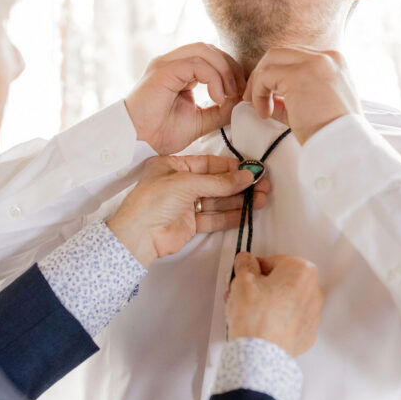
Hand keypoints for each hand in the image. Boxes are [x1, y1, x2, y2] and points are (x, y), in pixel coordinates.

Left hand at [106, 154, 269, 266]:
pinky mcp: (189, 224)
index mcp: (173, 166)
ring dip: (240, 200)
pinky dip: (231, 215)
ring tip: (262, 199)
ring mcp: (185, 205)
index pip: (208, 164)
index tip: (251, 169)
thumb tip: (246, 176)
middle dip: (239, 184)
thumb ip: (219, 182)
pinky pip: (214, 217)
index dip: (230, 167)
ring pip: (218, 201)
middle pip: (216, 183)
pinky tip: (248, 212)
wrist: (137, 236)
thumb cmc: (153, 202)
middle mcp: (180, 184)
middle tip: (262, 185)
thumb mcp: (187, 183)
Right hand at [125, 43, 245, 153]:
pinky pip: (196, 64)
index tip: (240, 92)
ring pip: (205, 51)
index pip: (210, 56)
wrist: (136, 143)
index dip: (230, 70)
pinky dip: (213, 78)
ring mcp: (166, 64)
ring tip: (228, 95)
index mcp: (178, 71)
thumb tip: (240, 101)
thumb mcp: (200, 120)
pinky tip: (217, 97)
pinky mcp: (163, 71)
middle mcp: (171, 63)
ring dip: (224, 71)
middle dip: (231, 67)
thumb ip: (219, 110)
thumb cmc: (159, 133)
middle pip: (210, 49)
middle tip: (239, 91)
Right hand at [226, 252, 322, 357]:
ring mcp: (313, 314)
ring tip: (246, 312)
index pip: (273, 262)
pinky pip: (290, 321)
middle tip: (241, 295)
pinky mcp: (307, 334)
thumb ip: (245, 265)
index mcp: (302, 270)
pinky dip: (277, 321)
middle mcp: (314, 290)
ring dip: (268, 303)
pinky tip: (260, 326)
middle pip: (281, 282)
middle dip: (261, 287)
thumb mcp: (242, 281)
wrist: (260, 354)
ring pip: (286, 301)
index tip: (243, 278)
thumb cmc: (255, 315)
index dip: (254, 270)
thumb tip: (246, 261)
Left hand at [243, 46, 361, 145]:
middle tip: (254, 98)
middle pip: (280, 53)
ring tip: (259, 107)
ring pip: (271, 60)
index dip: (276, 75)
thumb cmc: (331, 133)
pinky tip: (265, 113)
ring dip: (258, 84)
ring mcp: (314, 63)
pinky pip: (266, 76)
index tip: (269, 96)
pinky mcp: (299, 76)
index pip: (295, 57)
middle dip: (262, 74)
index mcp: (333, 62)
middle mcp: (326, 57)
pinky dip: (259, 94)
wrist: (343, 146)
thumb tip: (267, 98)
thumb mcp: (313, 107)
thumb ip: (290, 98)